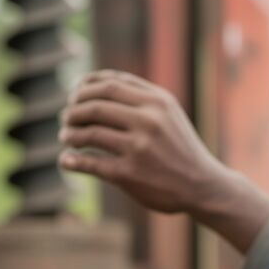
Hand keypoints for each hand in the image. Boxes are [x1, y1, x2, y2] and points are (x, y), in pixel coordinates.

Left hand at [57, 69, 268, 251]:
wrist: (202, 185)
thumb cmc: (179, 147)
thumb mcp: (168, 113)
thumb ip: (139, 95)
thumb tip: (91, 83)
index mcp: (158, 101)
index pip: (108, 84)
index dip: (84, 88)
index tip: (74, 95)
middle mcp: (149, 121)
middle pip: (95, 106)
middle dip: (73, 111)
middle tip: (66, 117)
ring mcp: (139, 148)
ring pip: (89, 133)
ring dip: (70, 134)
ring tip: (65, 136)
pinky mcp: (130, 174)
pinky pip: (91, 163)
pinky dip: (73, 161)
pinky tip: (66, 160)